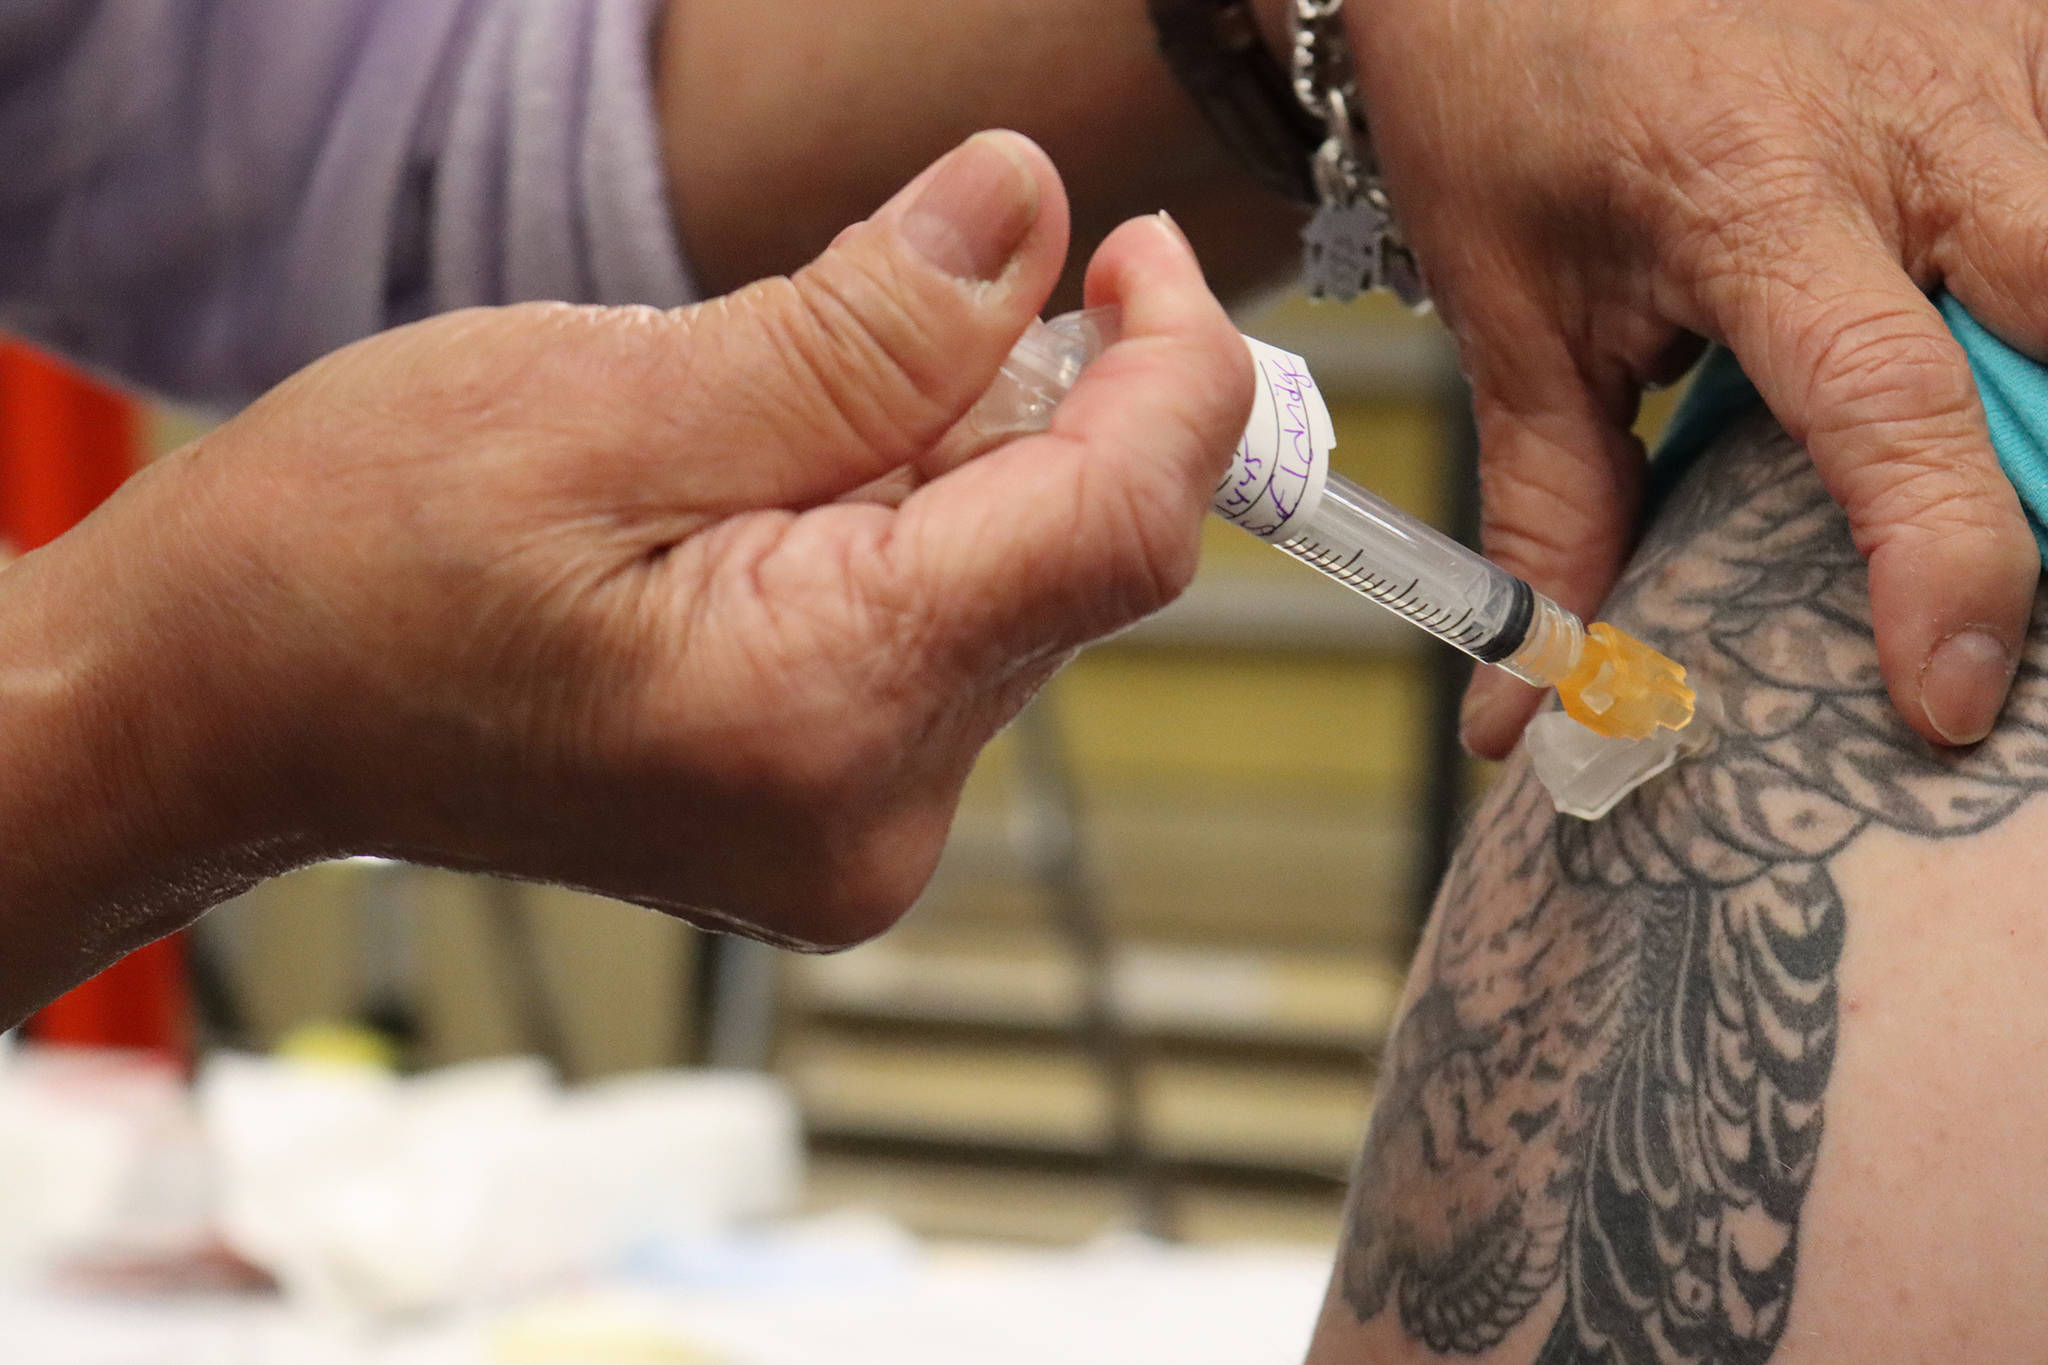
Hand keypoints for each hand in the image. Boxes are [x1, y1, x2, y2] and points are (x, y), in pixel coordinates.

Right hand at [55, 132, 1249, 965]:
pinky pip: (943, 639)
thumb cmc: (349, 569)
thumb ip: (857, 328)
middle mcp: (870, 812)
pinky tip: (767, 502)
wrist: (232, 707)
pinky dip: (901, 534)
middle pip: (1068, 558)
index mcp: (819, 708)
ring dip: (942, 467)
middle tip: (887, 307)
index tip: (1135, 254)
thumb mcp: (600, 397)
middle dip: (1018, 405)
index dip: (1174, 371)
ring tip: (758, 429)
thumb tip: (1027, 213)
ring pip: (1008, 591)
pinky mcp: (833, 814)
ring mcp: (855, 834)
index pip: (1119, 530)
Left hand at [1346, 0, 2046, 754]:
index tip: (1951, 695)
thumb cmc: (1507, 106)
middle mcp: (1904, 115)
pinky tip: (2008, 317)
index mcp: (1752, 196)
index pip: (1893, 406)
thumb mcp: (1514, 314)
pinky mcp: (2018, 18)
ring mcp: (1985, 47)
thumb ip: (1550, 509)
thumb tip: (1520, 705)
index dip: (1946, 566)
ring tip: (2001, 444)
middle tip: (2011, 575)